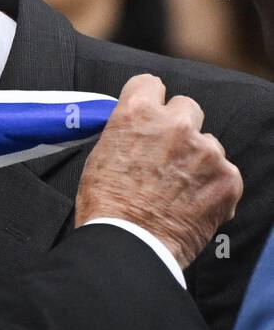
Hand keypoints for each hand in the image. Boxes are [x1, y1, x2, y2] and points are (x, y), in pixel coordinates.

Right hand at [76, 73, 241, 268]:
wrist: (129, 245)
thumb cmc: (106, 206)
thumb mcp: (101, 155)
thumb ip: (126, 133)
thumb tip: (139, 132)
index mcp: (137, 114)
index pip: (150, 84)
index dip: (148, 100)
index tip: (148, 112)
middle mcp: (176, 125)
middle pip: (187, 107)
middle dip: (178, 126)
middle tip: (165, 152)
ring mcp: (206, 152)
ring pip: (208, 142)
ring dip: (197, 158)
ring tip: (178, 186)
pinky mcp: (228, 179)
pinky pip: (224, 172)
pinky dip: (212, 186)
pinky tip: (192, 202)